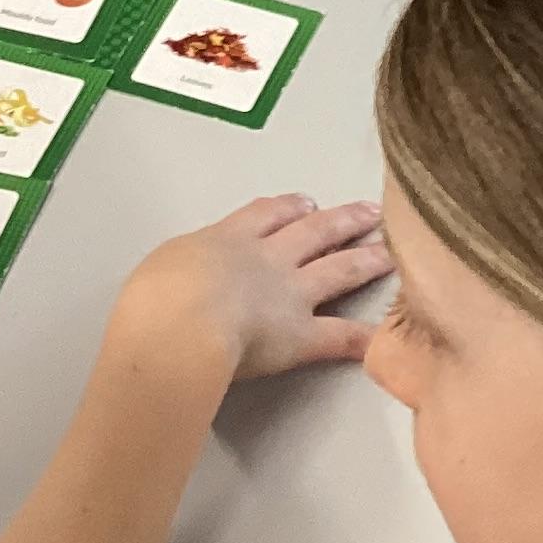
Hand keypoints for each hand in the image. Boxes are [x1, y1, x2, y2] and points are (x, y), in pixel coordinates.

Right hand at [113, 194, 389, 383]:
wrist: (178, 326)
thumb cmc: (155, 300)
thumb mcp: (160, 266)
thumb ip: (183, 265)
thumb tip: (183, 274)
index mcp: (227, 240)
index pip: (266, 215)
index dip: (289, 207)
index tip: (304, 203)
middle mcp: (266, 260)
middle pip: (313, 232)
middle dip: (342, 220)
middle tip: (367, 212)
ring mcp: (289, 295)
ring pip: (338, 270)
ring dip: (367, 260)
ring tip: (387, 252)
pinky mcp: (300, 336)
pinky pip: (340, 338)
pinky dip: (364, 339)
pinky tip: (385, 336)